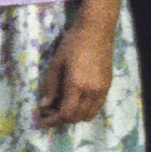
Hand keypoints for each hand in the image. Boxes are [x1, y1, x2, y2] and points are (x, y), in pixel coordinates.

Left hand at [36, 0, 116, 126]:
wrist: (96, 30)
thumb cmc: (72, 43)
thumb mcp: (56, 64)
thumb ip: (50, 86)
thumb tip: (44, 105)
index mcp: (77, 86)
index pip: (66, 114)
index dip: (53, 120)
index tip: (42, 120)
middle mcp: (92, 92)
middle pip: (77, 117)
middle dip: (61, 118)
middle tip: (49, 110)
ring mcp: (102, 90)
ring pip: (88, 115)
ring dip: (74, 116)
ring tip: (61, 106)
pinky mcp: (108, 86)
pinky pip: (97, 107)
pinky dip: (85, 110)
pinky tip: (75, 101)